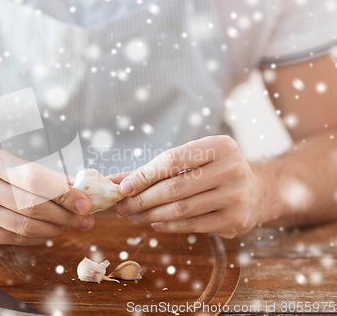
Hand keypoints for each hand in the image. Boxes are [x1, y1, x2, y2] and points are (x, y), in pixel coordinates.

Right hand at [0, 148, 93, 245]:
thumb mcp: (13, 165)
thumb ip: (45, 176)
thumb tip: (80, 188)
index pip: (33, 179)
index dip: (63, 193)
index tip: (85, 203)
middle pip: (32, 206)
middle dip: (66, 215)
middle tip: (86, 220)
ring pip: (26, 226)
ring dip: (55, 229)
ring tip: (71, 225)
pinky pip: (16, 239)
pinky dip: (39, 237)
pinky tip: (52, 232)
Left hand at [115, 135, 266, 237]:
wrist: (256, 191)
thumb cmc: (212, 171)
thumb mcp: (191, 161)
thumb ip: (155, 169)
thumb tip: (115, 180)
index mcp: (219, 145)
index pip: (172, 160)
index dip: (144, 175)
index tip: (123, 187)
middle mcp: (231, 168)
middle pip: (174, 187)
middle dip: (142, 199)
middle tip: (122, 207)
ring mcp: (235, 195)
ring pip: (181, 208)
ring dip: (151, 215)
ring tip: (133, 216)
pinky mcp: (235, 219)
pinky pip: (193, 225)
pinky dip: (168, 225)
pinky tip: (154, 223)